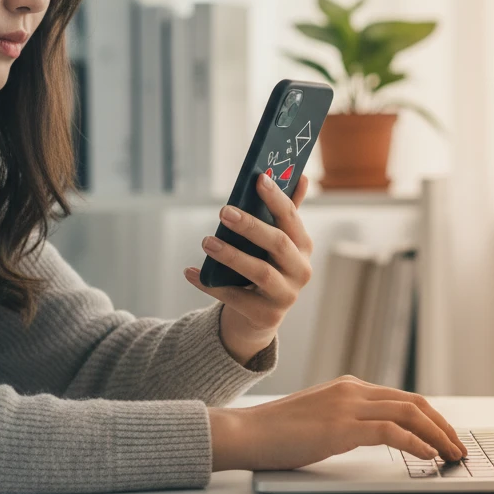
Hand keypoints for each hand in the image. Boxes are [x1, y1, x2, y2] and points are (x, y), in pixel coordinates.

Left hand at [183, 172, 313, 365]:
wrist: (259, 316)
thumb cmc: (267, 266)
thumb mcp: (276, 242)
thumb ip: (286, 212)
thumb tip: (301, 176)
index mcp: (303, 246)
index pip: (291, 218)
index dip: (276, 198)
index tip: (258, 178)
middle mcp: (301, 271)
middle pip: (278, 244)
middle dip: (251, 226)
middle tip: (224, 211)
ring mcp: (286, 296)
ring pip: (260, 272)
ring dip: (232, 255)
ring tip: (207, 241)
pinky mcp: (266, 316)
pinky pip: (235, 298)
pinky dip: (210, 285)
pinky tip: (190, 272)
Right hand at [207, 375, 467, 470]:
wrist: (247, 433)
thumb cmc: (277, 433)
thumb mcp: (319, 420)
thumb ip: (346, 421)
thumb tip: (375, 437)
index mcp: (348, 387)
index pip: (402, 398)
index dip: (431, 418)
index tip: (446, 437)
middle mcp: (352, 390)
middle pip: (413, 402)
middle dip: (442, 425)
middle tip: (459, 447)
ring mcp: (347, 406)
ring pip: (408, 413)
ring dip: (437, 435)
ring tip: (451, 455)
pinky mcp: (340, 427)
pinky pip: (391, 432)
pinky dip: (415, 443)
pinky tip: (427, 456)